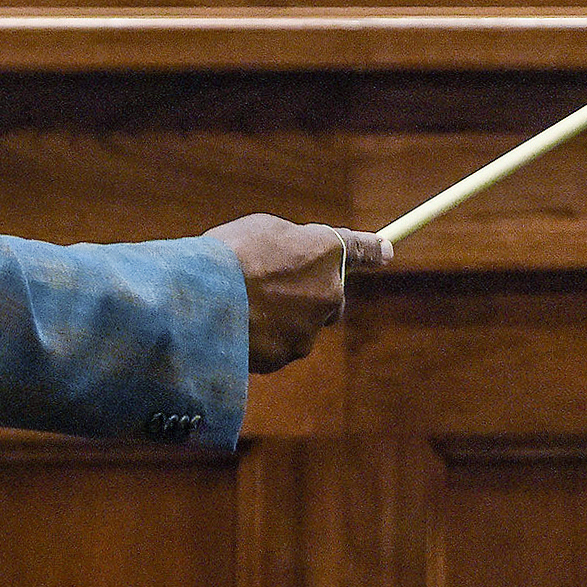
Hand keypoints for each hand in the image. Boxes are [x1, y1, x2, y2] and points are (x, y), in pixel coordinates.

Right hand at [207, 214, 388, 371]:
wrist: (202, 300)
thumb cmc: (227, 255)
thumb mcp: (263, 230)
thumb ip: (294, 244)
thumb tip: (301, 257)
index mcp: (325, 252)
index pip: (361, 250)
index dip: (372, 250)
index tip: (385, 251)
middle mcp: (329, 293)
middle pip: (329, 297)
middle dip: (308, 294)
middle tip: (271, 284)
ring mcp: (309, 329)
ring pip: (300, 325)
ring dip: (279, 317)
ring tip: (241, 304)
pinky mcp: (285, 356)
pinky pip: (276, 346)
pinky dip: (260, 338)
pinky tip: (234, 326)